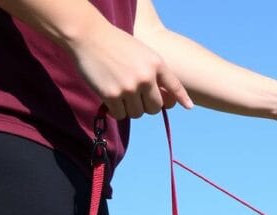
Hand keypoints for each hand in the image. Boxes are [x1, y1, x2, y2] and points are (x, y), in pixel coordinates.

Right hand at [68, 19, 192, 119]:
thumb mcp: (142, 53)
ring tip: (122, 95)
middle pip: (155, 108)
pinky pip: (120, 115)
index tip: (188, 106)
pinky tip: (111, 99)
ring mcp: (129, 87)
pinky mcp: (112, 95)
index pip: (175, 86)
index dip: (181, 98)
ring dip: (130, 109)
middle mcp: (146, 77)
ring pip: (137, 113)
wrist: (88, 36)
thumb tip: (164, 101)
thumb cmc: (115, 44)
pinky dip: (116, 111)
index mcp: (156, 64)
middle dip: (147, 107)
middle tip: (137, 100)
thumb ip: (154, 72)